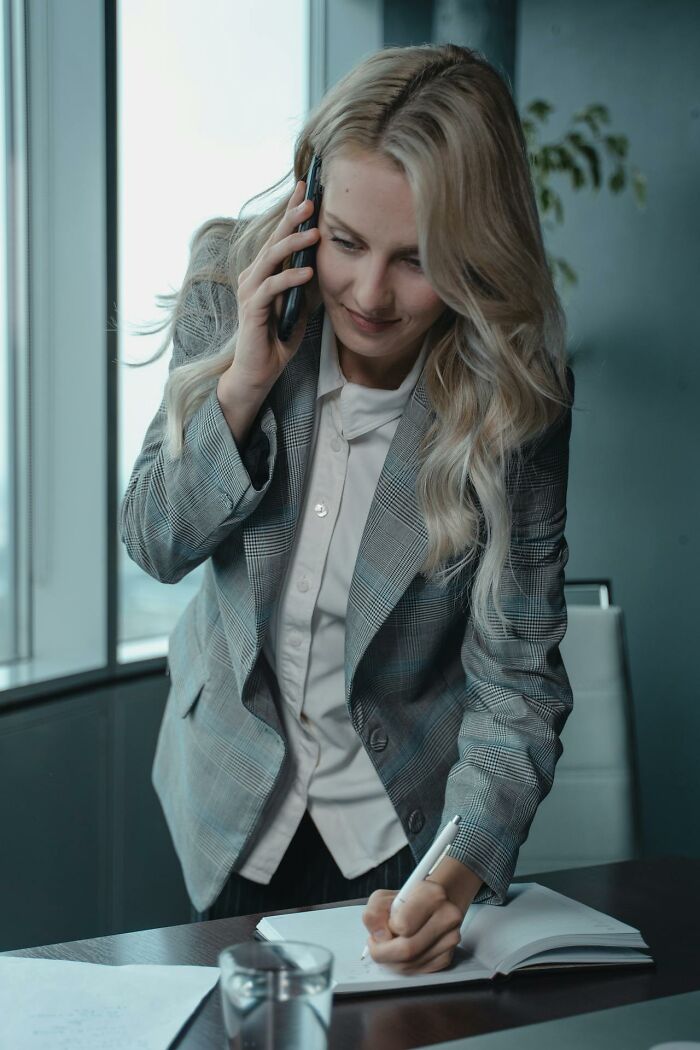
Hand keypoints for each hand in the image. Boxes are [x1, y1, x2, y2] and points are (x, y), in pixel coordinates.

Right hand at [218, 179, 320, 400]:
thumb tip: (324, 265)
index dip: (291, 211)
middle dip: (292, 216)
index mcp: (264, 272)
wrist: (258, 371)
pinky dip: (290, 279)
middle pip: (274, 239)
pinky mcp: (252, 309)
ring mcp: (250, 291)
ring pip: (271, 258)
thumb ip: (307, 286)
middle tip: (311, 197)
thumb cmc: (277, 340)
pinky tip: (308, 273)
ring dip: (293, 243)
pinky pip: (272, 288)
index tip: (307, 187)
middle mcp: (253, 276)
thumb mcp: (299, 308)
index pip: (279, 236)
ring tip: (314, 231)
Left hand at [362, 881, 465, 974]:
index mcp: (432, 895)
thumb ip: (374, 913)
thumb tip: (379, 937)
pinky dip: (404, 966)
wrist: (433, 904)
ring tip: (390, 946)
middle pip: (407, 950)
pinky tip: (403, 952)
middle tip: (377, 944)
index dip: (388, 928)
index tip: (387, 923)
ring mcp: (450, 938)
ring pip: (411, 965)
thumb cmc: (407, 900)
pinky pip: (418, 971)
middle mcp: (447, 916)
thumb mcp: (384, 898)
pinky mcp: (448, 957)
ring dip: (392, 961)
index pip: (403, 925)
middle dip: (384, 952)